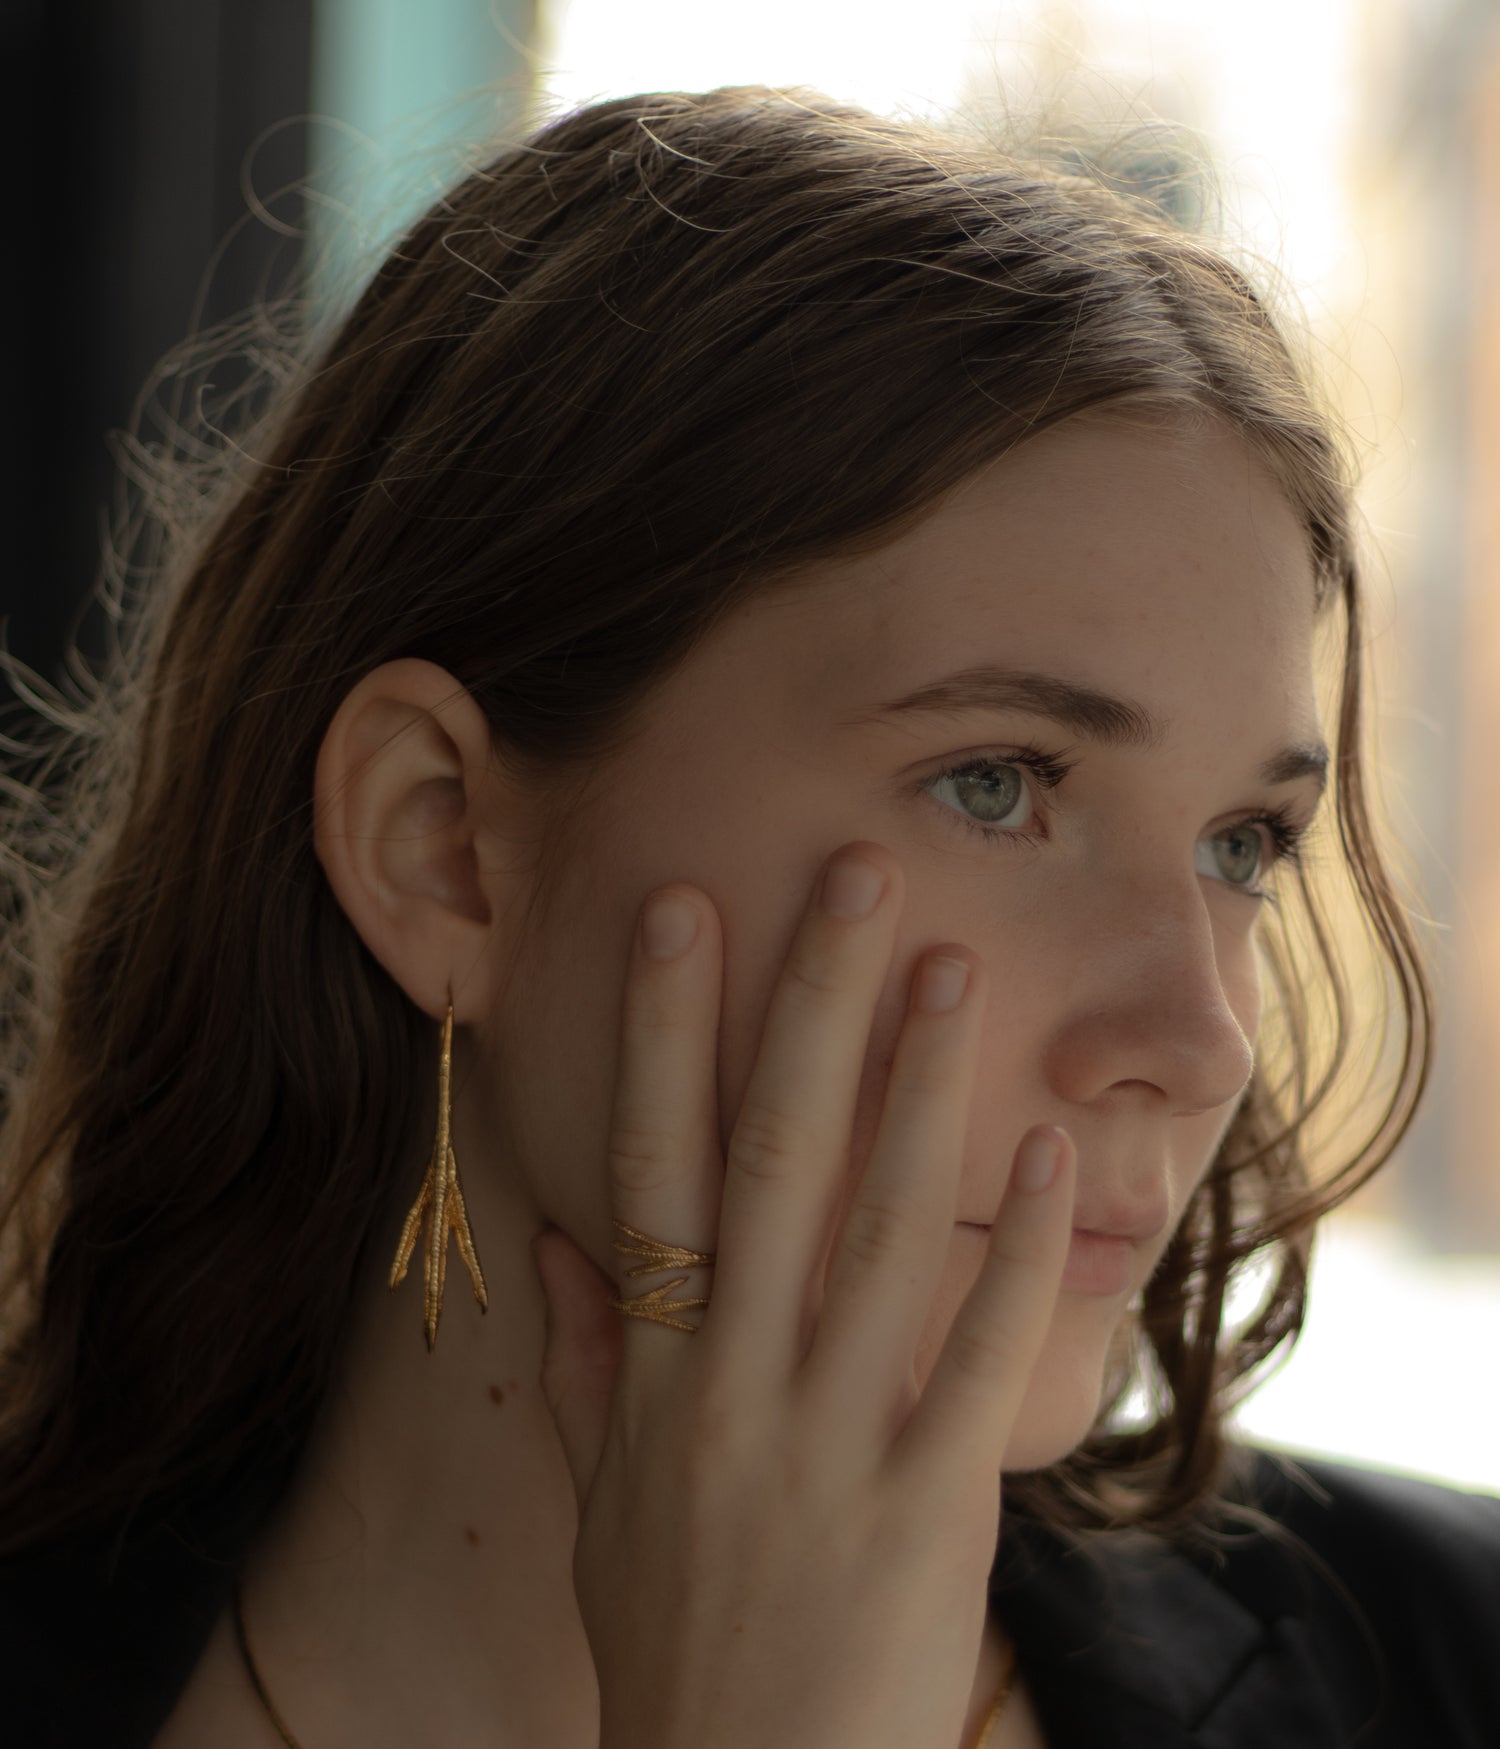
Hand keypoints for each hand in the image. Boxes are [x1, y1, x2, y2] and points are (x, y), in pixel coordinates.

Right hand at [532, 842, 1075, 1748]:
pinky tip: (1044, 1158)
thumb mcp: (604, 1508)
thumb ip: (590, 1368)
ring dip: (917, 1090)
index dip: (665, 1034)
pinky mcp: (927, 1504)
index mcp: (658, 1370)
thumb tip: (559, 1242)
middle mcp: (735, 1381)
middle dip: (806, 1009)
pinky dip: (1008, 1255)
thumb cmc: (673, 1644)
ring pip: (872, 1232)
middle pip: (767, 1161)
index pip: (650, 1164)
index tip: (684, 912)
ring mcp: (831, 1439)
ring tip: (956, 967)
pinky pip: (972, 1359)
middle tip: (852, 878)